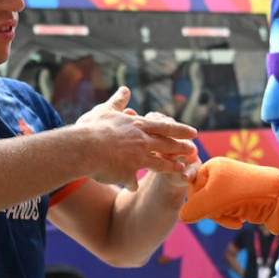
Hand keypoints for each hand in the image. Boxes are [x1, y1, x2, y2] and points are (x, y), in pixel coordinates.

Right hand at [76, 88, 197, 189]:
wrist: (84, 147)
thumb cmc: (93, 127)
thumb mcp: (106, 110)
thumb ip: (118, 101)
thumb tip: (125, 89)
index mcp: (137, 125)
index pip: (164, 127)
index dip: (179, 129)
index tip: (192, 131)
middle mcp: (141, 141)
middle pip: (167, 144)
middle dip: (182, 147)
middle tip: (194, 148)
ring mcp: (137, 158)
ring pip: (160, 162)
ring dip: (171, 165)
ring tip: (181, 168)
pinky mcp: (128, 172)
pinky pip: (132, 180)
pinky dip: (132, 183)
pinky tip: (133, 188)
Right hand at [179, 157, 278, 232]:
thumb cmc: (244, 194)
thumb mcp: (213, 201)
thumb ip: (192, 210)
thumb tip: (183, 217)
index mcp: (212, 167)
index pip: (191, 188)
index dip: (197, 202)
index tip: (208, 208)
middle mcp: (220, 174)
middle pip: (202, 199)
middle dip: (212, 212)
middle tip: (225, 214)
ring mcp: (231, 186)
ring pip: (214, 208)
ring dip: (223, 217)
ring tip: (237, 218)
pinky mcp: (240, 198)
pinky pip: (226, 211)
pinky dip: (231, 218)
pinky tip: (241, 220)